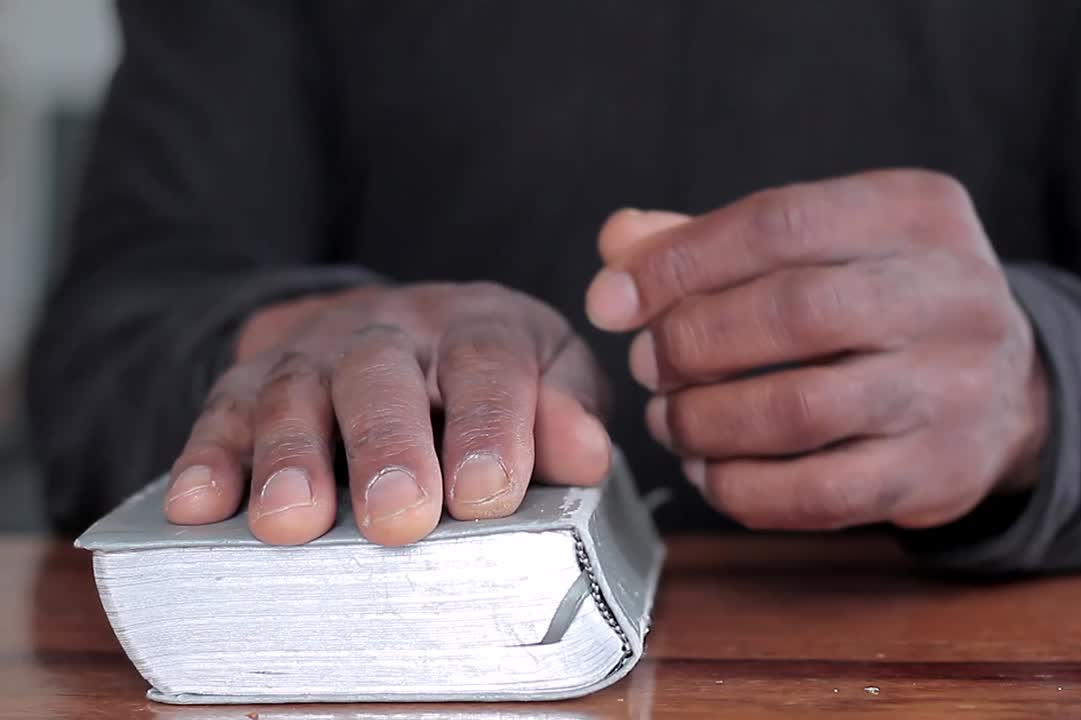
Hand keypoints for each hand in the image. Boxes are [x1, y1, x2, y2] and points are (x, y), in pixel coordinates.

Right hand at [164, 283, 611, 545]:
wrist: (397, 326)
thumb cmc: (488, 373)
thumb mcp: (549, 376)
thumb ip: (569, 412)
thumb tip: (587, 454)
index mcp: (479, 326)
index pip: (487, 363)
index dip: (490, 425)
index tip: (487, 493)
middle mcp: (393, 331)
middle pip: (383, 376)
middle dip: (388, 446)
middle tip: (396, 517)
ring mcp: (316, 353)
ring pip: (296, 392)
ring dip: (290, 458)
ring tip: (290, 521)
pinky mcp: (252, 379)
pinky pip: (222, 411)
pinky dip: (207, 457)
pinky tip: (197, 505)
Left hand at [586, 169, 1047, 529]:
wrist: (1009, 388)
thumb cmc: (884, 302)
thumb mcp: (824, 244)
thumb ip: (716, 239)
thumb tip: (616, 246)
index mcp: (916, 212)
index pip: (779, 223)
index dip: (679, 263)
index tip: (612, 300)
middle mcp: (952, 293)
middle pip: (792, 313)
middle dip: (691, 343)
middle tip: (648, 364)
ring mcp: (954, 388)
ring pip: (801, 410)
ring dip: (706, 421)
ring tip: (670, 418)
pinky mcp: (940, 473)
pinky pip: (819, 493)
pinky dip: (741, 488)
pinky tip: (710, 470)